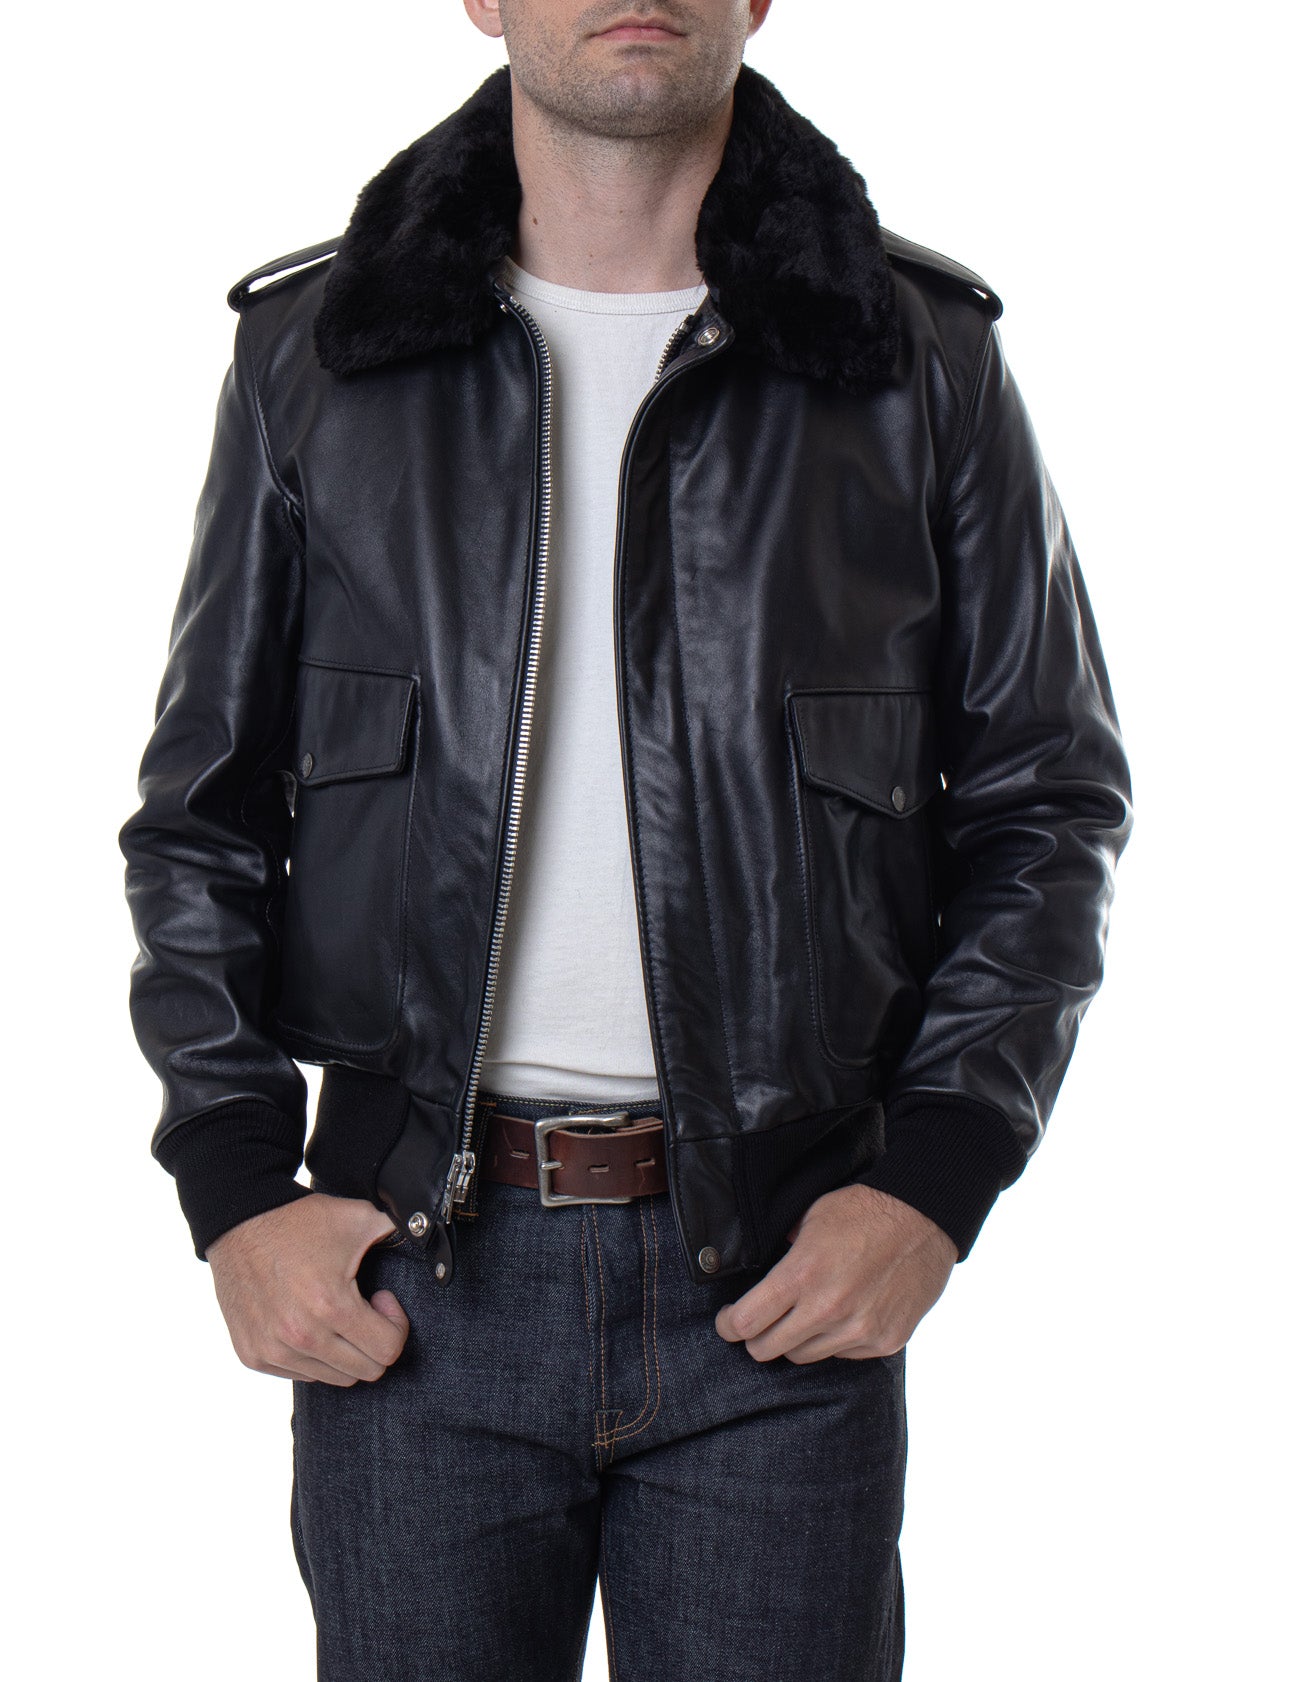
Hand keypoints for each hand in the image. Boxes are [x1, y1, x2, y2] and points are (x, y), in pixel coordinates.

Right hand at [205, 1192, 410, 1384]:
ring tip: (333, 1313)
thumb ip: (403, 1228)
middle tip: (361, 1308)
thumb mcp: (360, 1218)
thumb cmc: (301, 1221)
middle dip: (374, 1340)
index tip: (381, 1299)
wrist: (240, 1222)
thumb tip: (432, 1231)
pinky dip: (312, 1356)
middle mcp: (300, 1337)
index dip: (394, 1325)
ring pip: (334, 1378)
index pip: (388, 1351)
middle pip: (365, 1371)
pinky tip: (308, 1321)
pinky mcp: (253, 1356)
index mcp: (330, 1307)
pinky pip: (300, 1375)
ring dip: (344, 1350)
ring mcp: (273, 1350)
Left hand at [714, 1183, 957, 1362]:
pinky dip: (835, 1340)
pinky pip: (842, 1354)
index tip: (729, 1322)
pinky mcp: (884, 1342)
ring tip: (806, 1315)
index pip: (746, 1322)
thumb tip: (763, 1272)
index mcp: (803, 1274)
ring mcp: (858, 1330)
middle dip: (756, 1338)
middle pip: (767, 1350)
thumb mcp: (811, 1217)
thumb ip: (784, 1252)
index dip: (729, 1325)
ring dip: (797, 1340)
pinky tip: (842, 1315)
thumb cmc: (865, 1210)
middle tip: (759, 1323)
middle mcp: (828, 1309)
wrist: (926, 1218)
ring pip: (803, 1357)